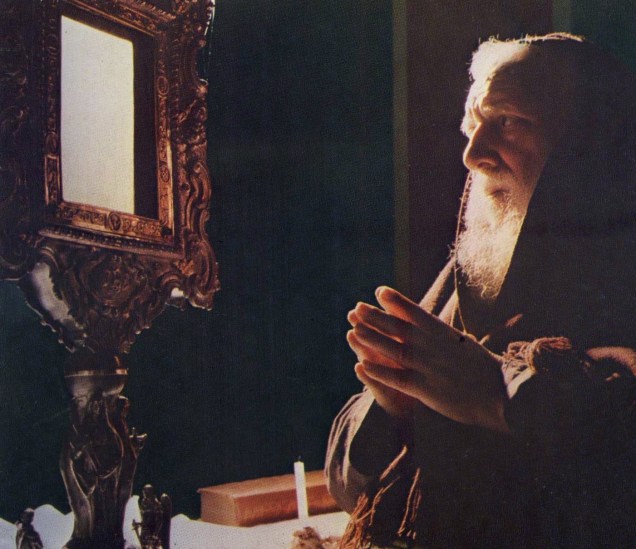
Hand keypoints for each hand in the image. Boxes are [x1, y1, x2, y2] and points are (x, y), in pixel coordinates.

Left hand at [347, 286, 508, 431]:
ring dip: (373, 340)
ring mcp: (430, 367)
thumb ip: (445, 336)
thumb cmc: (485, 372)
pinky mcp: (428, 389)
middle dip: (376, 317)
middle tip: (356, 308)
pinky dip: (380, 371)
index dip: (396, 302)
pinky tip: (362, 365)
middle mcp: (435, 347)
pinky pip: (398, 378)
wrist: (504, 396)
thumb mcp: (465, 345)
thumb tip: (430, 324)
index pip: (417, 313)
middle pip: (399, 328)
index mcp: (445, 334)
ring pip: (395, 350)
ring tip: (353, 330)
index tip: (379, 291)